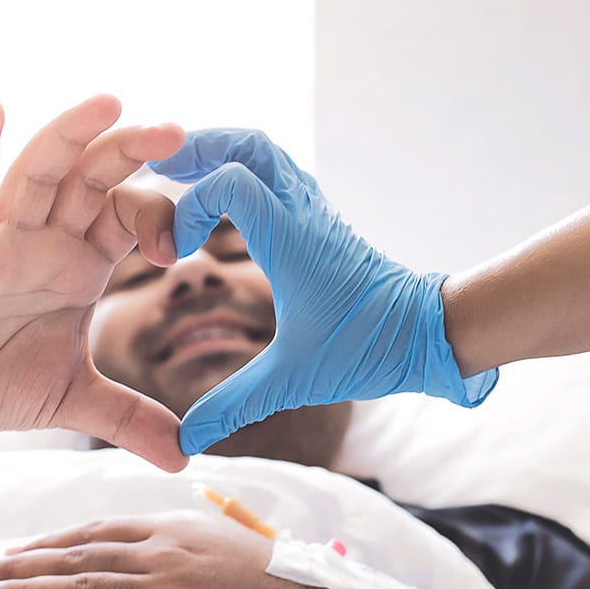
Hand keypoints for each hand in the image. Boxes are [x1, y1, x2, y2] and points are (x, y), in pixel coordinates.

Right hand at [0, 96, 187, 470]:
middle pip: (92, 178)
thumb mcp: (73, 400)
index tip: (182, 250)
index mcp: (79, 262)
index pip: (128, 216)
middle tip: (174, 130)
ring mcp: (0, 240)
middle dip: (130, 151)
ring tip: (107, 101)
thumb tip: (184, 458)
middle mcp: (44, 239)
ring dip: (71, 136)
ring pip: (38, 173)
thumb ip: (129, 419)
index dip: (159, 219)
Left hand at [0, 512, 358, 588]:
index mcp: (175, 528)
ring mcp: (167, 586)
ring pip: (79, 586)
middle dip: (19, 565)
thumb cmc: (287, 588)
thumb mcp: (232, 550)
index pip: (95, 532)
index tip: (12, 553)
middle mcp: (163, 550)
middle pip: (74, 556)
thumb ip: (190, 547)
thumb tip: (161, 553)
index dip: (47, 544)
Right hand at [148, 129, 499, 453]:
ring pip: (265, 152)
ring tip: (179, 173)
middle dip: (199, 148)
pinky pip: (277, 173)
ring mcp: (313, 211)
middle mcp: (302, 212)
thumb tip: (184, 444)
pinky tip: (220, 200)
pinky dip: (242, 171)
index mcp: (291, 239)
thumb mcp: (293, 379)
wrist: (431, 333)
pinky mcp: (320, 219)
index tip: (175, 252)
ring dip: (221, 153)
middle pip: (248, 144)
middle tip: (158, 169)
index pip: (230, 182)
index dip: (188, 205)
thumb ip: (233, 405)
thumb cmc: (368, 348)